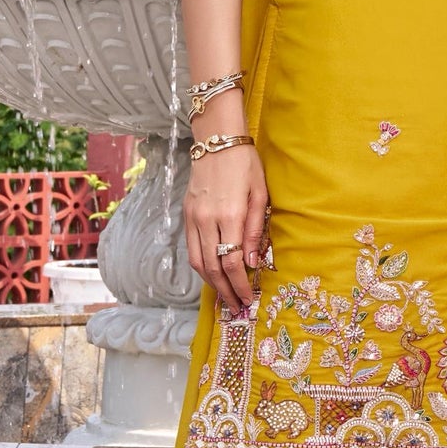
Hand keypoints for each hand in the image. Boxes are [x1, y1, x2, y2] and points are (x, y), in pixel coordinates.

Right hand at [184, 143, 271, 310]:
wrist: (216, 141)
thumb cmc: (245, 164)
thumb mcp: (260, 194)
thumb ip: (255, 230)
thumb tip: (251, 263)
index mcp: (230, 215)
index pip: (232, 262)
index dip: (239, 285)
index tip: (248, 299)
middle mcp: (207, 220)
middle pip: (212, 268)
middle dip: (225, 291)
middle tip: (235, 307)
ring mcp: (193, 218)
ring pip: (198, 262)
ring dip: (211, 283)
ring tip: (224, 295)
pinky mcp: (186, 215)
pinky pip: (191, 249)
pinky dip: (201, 266)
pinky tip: (212, 273)